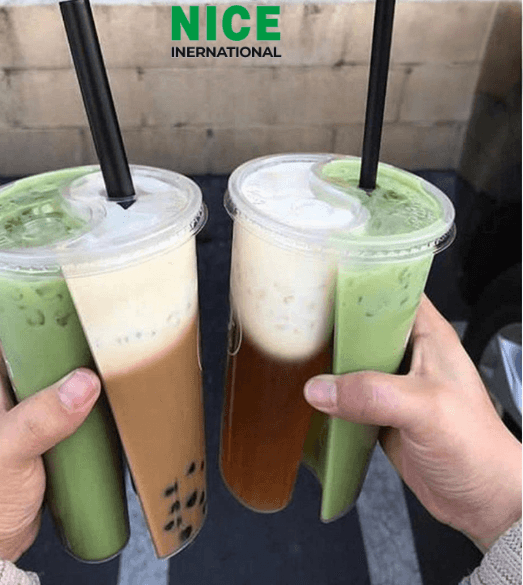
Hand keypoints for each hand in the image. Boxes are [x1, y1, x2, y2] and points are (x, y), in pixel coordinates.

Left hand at [0, 321, 100, 561]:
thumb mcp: (7, 447)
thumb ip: (43, 416)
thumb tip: (84, 384)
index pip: (13, 317)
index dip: (43, 302)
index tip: (75, 292)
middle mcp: (8, 382)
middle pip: (46, 341)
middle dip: (75, 333)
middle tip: (107, 323)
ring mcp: (29, 404)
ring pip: (63, 369)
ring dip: (87, 365)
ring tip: (115, 354)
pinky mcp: (48, 425)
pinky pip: (73, 398)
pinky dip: (92, 394)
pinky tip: (111, 393)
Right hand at [304, 295, 521, 550]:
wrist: (481, 500)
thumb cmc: (474, 447)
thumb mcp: (426, 410)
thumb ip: (373, 394)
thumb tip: (319, 389)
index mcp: (429, 335)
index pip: (392, 292)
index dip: (361, 280)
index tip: (324, 277)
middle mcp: (409, 353)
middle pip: (364, 324)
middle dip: (334, 320)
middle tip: (298, 315)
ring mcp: (393, 382)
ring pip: (353, 359)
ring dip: (329, 359)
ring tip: (296, 347)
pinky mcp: (380, 410)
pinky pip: (349, 393)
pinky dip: (330, 392)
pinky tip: (309, 390)